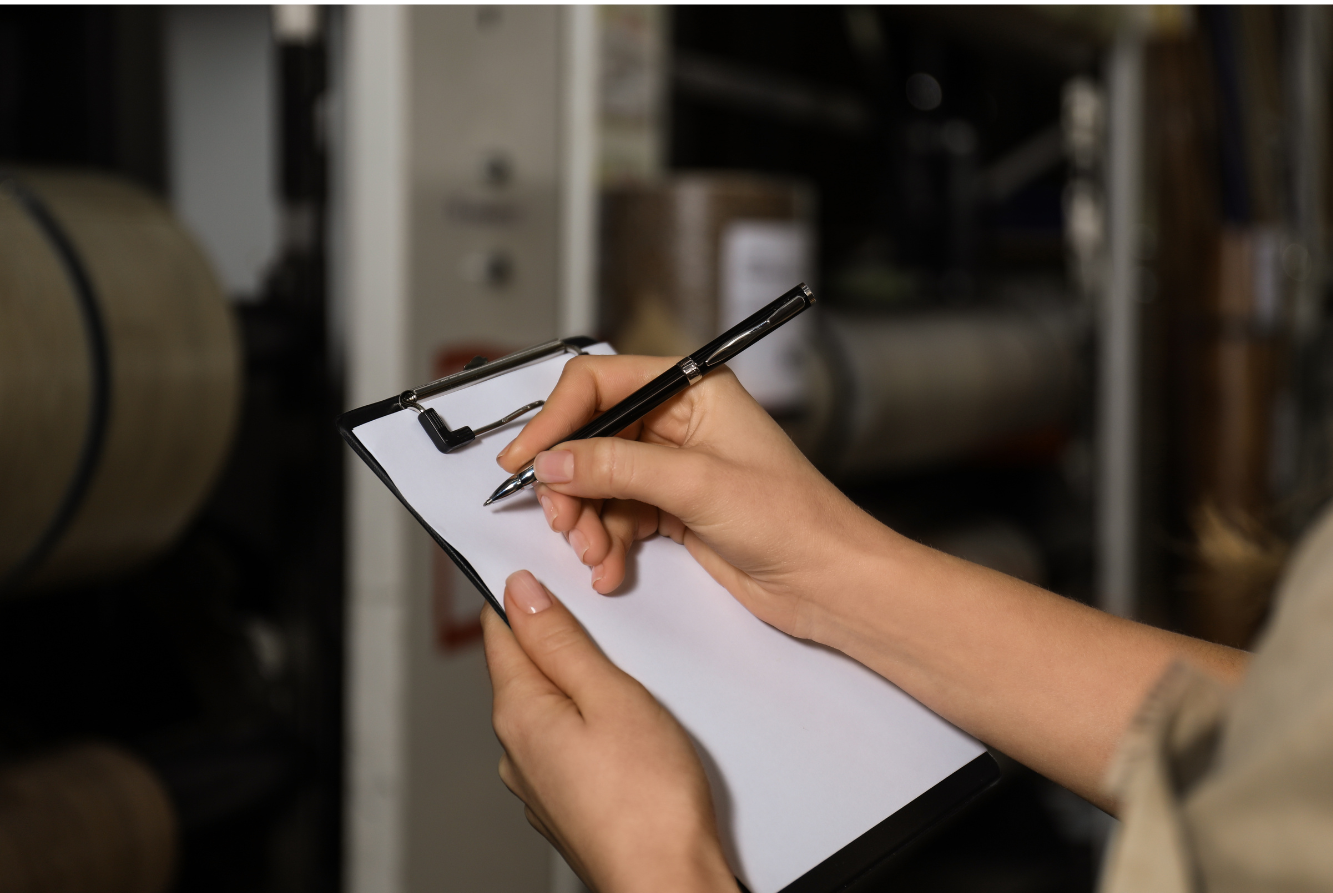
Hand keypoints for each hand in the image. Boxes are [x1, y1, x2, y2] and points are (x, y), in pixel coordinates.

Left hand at [482, 570, 735, 892]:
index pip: (500, 630)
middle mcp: (517, 749)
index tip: (548, 570)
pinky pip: (567, 741)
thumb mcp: (612, 696)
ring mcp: (539, 781)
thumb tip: (520, 593)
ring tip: (625, 671)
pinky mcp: (566, 801)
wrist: (669, 882)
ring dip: (577, 680)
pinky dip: (588, 719)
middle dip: (557, 635)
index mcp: (520, 713)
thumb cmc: (650, 801)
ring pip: (549, 705)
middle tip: (605, 615)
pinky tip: (626, 724)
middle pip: (525, 666)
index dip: (522, 592)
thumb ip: (563, 642)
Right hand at [496, 355, 891, 642]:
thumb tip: (554, 461)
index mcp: (693, 389)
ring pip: (598, 482)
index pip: (600, 384)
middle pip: (591, 437)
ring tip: (594, 555)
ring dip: (586, 521)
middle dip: (570, 483)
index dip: (557, 419)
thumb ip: (618, 466)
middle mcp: (679, 421)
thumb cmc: (794, 519)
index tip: (527, 459)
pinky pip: (615, 515)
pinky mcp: (672, 507)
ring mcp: (674, 466)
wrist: (828, 581)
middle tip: (561, 520)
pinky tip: (609, 568)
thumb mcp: (697, 484)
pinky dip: (604, 542)